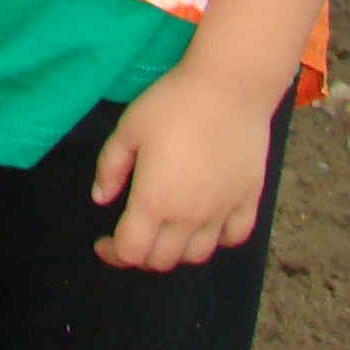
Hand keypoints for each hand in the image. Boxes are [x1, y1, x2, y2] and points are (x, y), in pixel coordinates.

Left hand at [91, 59, 273, 270]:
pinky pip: (235, 237)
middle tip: (134, 232)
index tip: (103, 242)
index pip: (131, 252)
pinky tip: (209, 223)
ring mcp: (223, 213)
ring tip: (168, 230)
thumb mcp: (128, 128)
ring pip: (198, 255)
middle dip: (142, 254)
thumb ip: (110, 167)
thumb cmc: (172, 104)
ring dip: (178, 251)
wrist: (229, 89)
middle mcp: (189, 217)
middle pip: (163, 260)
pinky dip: (219, 239)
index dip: (113, 253)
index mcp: (155, 201)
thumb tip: (100, 198)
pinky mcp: (249, 201)